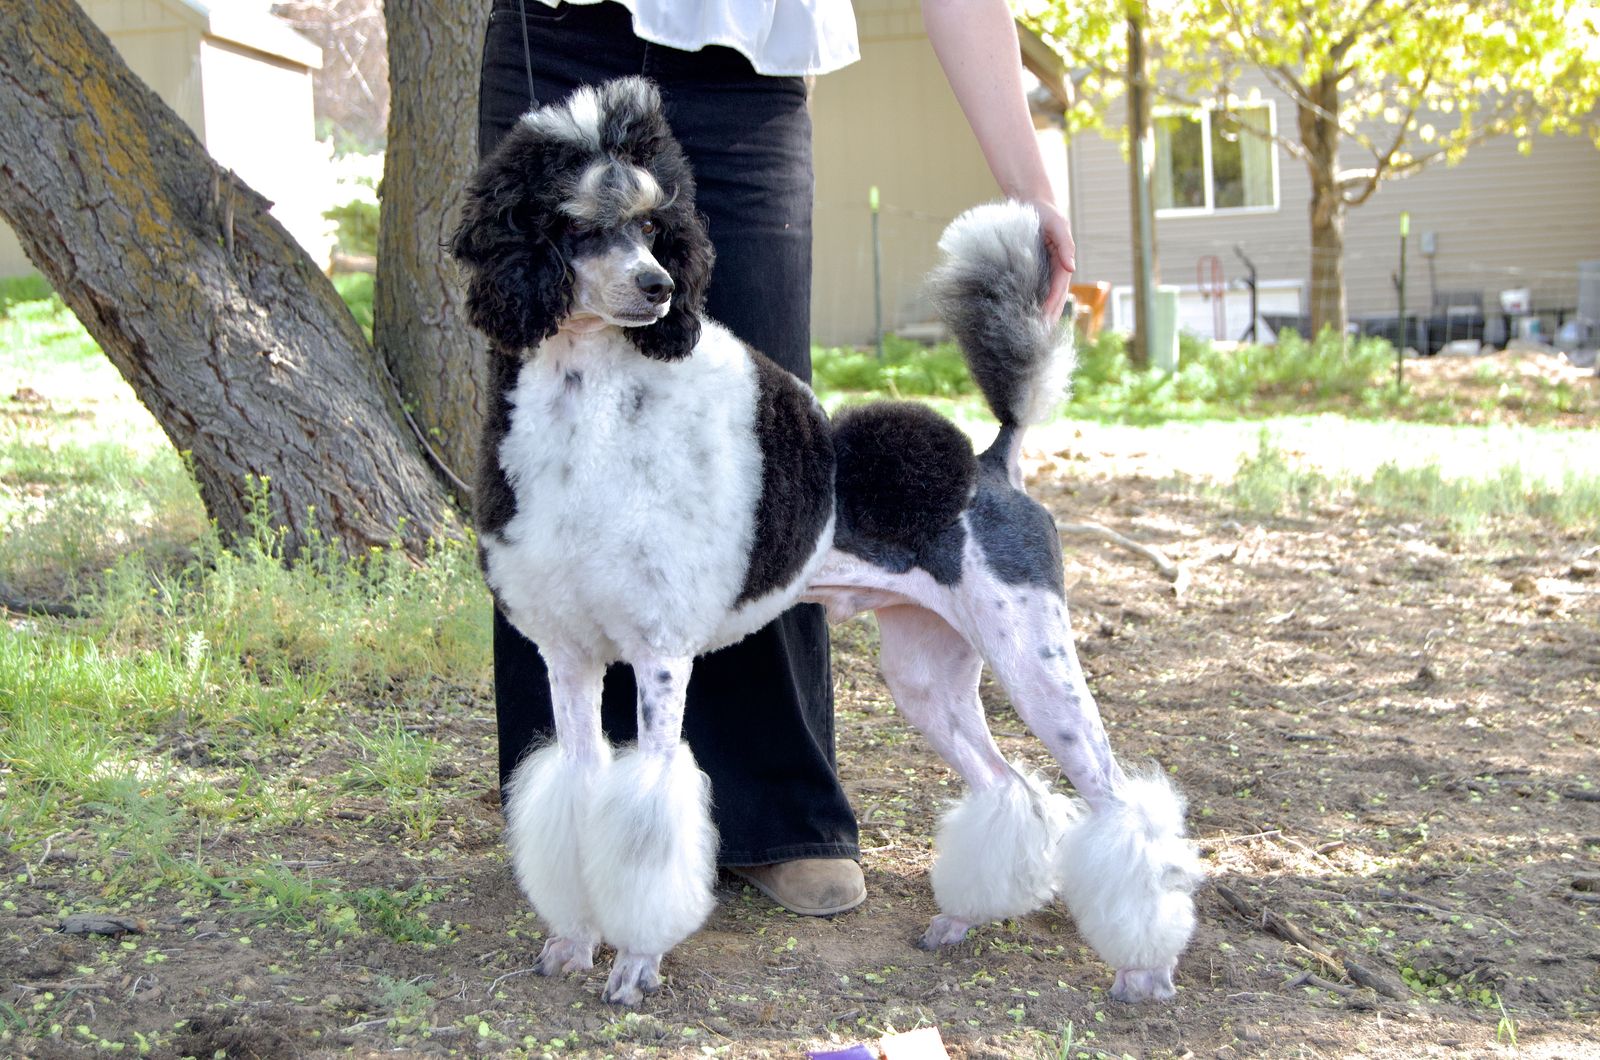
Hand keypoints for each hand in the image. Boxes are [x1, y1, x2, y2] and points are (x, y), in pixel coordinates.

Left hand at [1031, 198, 1075, 322]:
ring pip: (1045, 297)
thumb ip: (1065, 245)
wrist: (1032, 203)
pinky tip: (1022, 315)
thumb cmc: (1046, 213)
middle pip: (1055, 298)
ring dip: (1041, 314)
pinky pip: (1034, 290)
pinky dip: (1031, 303)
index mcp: (1062, 262)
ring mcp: (1045, 271)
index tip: (1044, 319)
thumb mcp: (1058, 225)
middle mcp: (1055, 270)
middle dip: (1048, 316)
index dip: (1052, 305)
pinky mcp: (1033, 271)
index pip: (1059, 289)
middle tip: (1037, 335)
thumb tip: (1072, 268)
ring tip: (1031, 332)